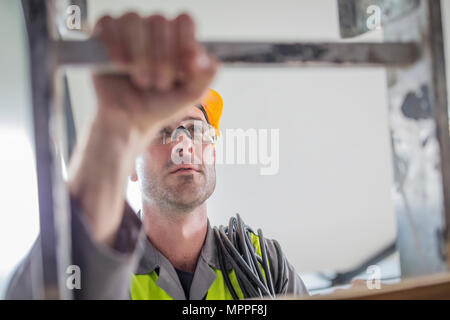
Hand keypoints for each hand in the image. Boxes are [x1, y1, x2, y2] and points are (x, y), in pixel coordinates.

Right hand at [92, 13, 218, 145]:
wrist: (131, 121)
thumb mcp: (191, 94)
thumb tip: (202, 57)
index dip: (184, 43)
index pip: (184, 21)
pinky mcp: (104, 36)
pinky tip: (120, 65)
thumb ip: (206, 74)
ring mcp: (129, 31)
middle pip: (159, 21)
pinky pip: (108, 23)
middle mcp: (154, 30)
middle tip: (160, 84)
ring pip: (134, 20)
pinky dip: (115, 45)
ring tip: (141, 81)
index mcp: (177, 38)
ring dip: (140, 56)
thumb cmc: (160, 105)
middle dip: (162, 58)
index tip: (185, 69)